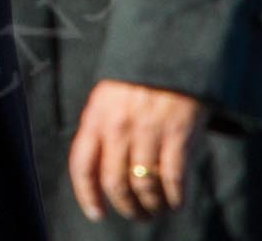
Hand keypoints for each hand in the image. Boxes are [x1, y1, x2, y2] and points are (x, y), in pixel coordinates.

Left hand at [67, 79, 208, 222]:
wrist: (172, 46)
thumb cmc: (139, 78)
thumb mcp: (108, 97)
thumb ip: (101, 129)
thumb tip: (100, 175)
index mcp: (96, 116)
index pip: (82, 166)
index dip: (87, 196)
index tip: (97, 213)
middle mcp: (119, 126)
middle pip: (115, 183)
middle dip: (126, 207)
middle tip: (138, 215)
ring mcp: (149, 130)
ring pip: (144, 186)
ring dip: (152, 207)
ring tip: (158, 210)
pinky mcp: (178, 132)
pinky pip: (174, 179)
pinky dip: (175, 199)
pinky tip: (177, 203)